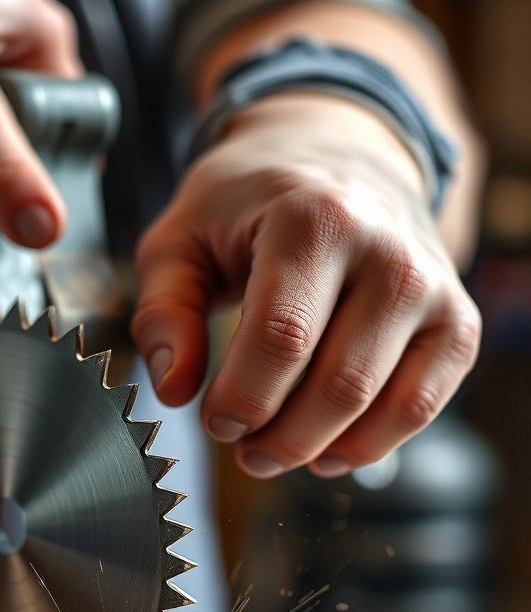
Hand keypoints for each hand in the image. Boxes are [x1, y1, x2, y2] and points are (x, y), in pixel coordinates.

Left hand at [132, 94, 480, 477]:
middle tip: (241, 446)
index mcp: (315, 220)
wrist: (339, 154)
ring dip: (317, 448)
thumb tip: (174, 391)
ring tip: (272, 448)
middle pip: (337, 385)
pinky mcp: (456, 321)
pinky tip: (324, 449)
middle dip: (278, 438)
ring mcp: (431, 287)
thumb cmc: (246, 207)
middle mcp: (388, 251)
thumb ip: (164, 313)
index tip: (213, 421)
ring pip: (380, 404)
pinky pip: (421, 406)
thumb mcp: (179, 241)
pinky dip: (369, 443)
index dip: (242, 400)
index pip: (282, 339)